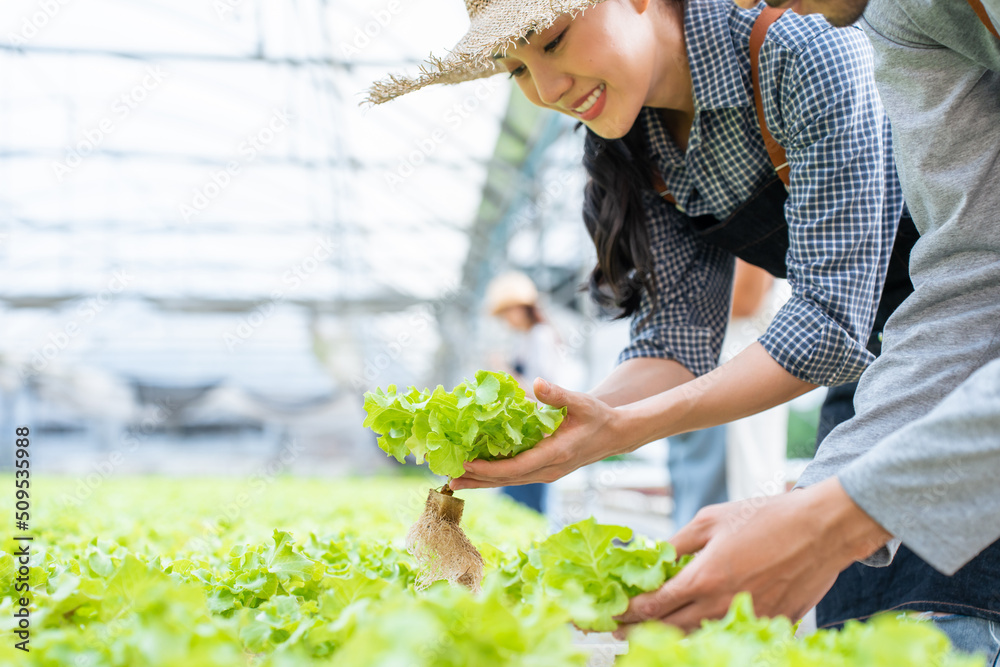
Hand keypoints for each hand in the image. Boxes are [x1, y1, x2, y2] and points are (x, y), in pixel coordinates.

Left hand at [449, 377, 634, 489]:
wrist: (616, 435)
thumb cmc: (598, 416)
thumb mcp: (581, 402)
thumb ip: (558, 394)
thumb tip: (537, 383)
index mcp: (556, 454)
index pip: (517, 467)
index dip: (490, 468)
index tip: (466, 464)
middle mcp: (549, 470)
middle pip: (507, 480)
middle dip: (477, 480)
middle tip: (448, 478)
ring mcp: (546, 474)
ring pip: (509, 481)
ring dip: (482, 482)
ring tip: (454, 482)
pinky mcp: (544, 471)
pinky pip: (514, 477)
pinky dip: (494, 477)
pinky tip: (476, 475)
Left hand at [612, 477, 891, 635]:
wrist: (821, 530)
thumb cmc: (767, 517)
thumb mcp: (712, 519)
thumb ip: (679, 542)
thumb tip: (654, 556)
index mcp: (704, 578)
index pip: (654, 604)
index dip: (628, 611)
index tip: (611, 612)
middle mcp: (721, 605)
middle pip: (669, 629)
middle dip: (638, 631)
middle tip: (616, 631)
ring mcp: (745, 619)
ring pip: (697, 639)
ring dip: (669, 638)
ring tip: (647, 637)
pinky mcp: (768, 625)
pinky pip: (729, 636)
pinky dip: (707, 637)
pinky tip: (695, 632)